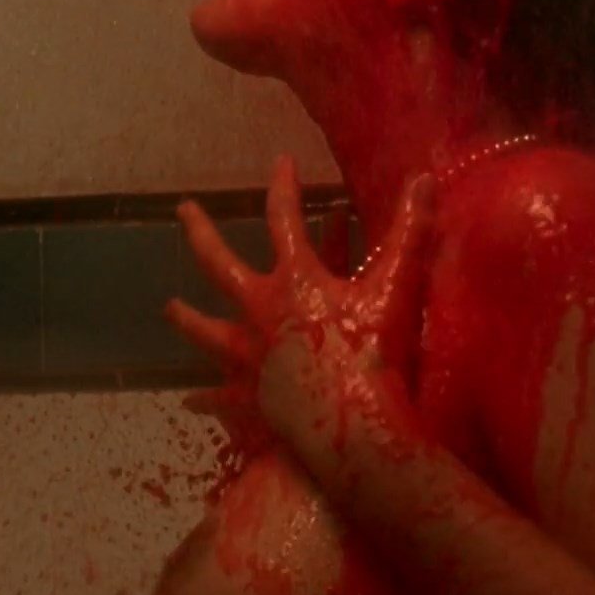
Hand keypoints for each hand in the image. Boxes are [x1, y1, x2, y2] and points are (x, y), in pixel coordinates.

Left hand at [166, 156, 435, 439]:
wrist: (353, 431)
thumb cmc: (375, 355)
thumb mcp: (397, 289)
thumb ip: (411, 232)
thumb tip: (426, 179)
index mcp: (294, 281)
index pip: (284, 220)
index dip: (284, 188)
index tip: (281, 163)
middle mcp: (259, 311)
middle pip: (220, 265)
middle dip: (201, 233)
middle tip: (183, 210)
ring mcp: (247, 356)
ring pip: (206, 330)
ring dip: (188, 318)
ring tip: (169, 309)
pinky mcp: (248, 398)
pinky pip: (219, 397)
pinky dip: (205, 399)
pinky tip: (188, 403)